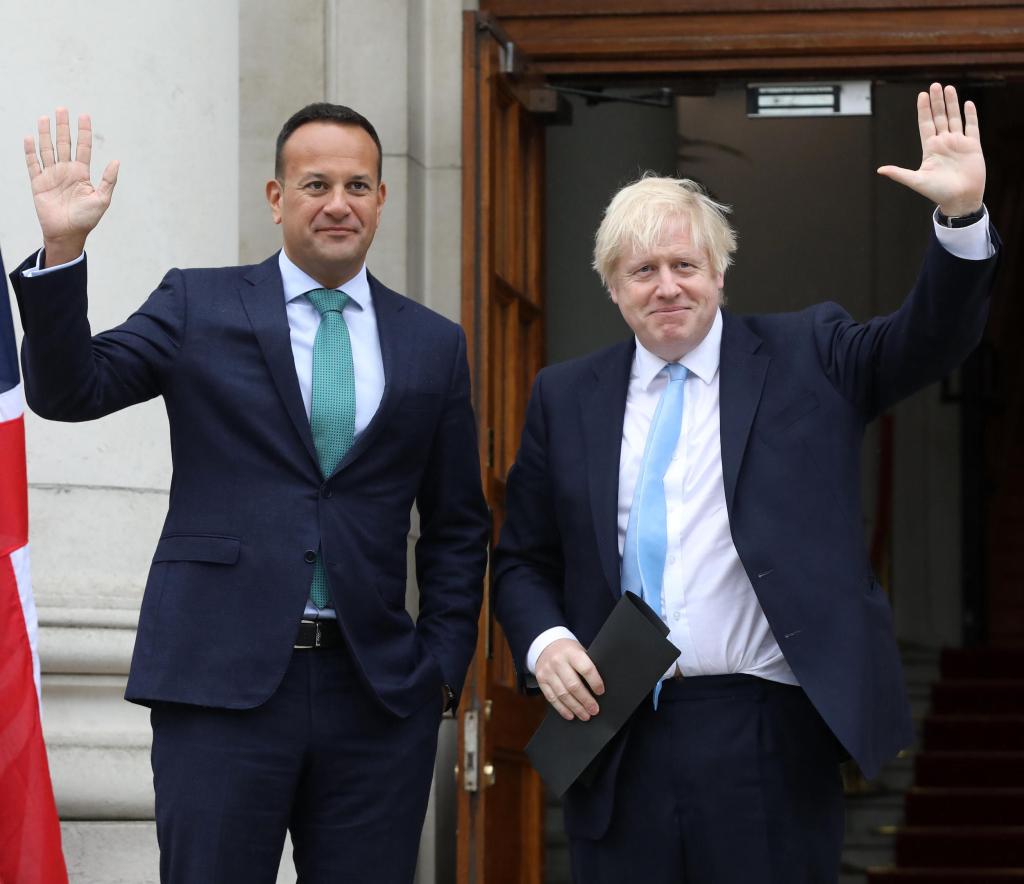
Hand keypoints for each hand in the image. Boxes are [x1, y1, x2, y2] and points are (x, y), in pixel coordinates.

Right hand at [25, 108, 118, 266]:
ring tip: (45, 118)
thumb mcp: (102, 199)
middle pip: (64, 143)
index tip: (84, 116)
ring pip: (47, 149)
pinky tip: (30, 138)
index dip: (83, 132)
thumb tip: (116, 161)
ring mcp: (51, 175)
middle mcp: (66, 171)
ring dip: (45, 134)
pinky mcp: (38, 183)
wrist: (67, 233)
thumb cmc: (86, 219)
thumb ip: (108, 180)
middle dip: (63, 127)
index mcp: (81, 173)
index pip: (83, 147)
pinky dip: (30, 151)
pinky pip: (33, 164)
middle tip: (62, 109)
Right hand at [535, 638, 604, 720]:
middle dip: (586, 700)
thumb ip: (587, 665)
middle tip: (594, 710)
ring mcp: (547, 671)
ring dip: (575, 708)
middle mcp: (558, 661)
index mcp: (571, 652)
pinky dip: (562, 709)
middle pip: (573, 685)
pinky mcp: (541, 680)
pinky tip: (571, 715)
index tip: (601, 692)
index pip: (585, 668)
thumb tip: (599, 688)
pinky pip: (551, 698)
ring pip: (562, 694)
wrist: (546, 645)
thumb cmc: (569, 651)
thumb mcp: (579, 650)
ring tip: (585, 715)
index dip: (595, 682)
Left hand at [877, 83, 984, 217]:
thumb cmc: (937, 192)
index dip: (924, 110)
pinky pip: (972, 127)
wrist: (960, 200)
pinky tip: (967, 103)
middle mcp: (944, 143)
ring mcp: (958, 143)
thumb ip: (899, 173)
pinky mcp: (973, 146)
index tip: (921, 95)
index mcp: (930, 149)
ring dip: (952, 103)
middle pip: (939, 117)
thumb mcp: (917, 181)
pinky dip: (970, 115)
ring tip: (948, 88)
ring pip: (954, 118)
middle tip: (934, 85)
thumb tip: (880, 170)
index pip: (925, 124)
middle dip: (937, 102)